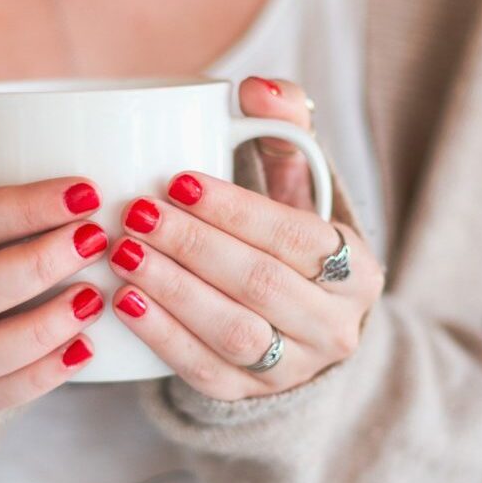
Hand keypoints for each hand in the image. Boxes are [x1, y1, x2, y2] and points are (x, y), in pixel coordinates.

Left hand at [107, 78, 384, 400]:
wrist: (296, 326)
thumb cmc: (286, 240)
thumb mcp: (298, 187)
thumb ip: (284, 130)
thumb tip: (256, 87)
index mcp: (357, 268)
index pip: (298, 237)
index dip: (236, 210)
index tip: (177, 181)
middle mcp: (337, 326)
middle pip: (262, 284)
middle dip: (193, 246)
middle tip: (136, 214)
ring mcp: (296, 368)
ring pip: (235, 333)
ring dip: (174, 291)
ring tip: (124, 254)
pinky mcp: (249, 395)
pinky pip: (205, 371)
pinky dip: (161, 336)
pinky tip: (123, 303)